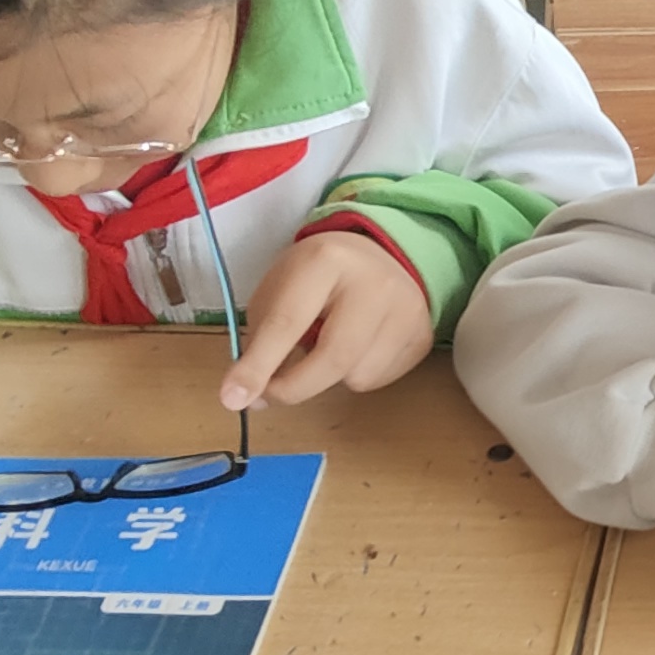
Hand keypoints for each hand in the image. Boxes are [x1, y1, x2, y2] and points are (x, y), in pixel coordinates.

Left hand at [224, 230, 433, 408]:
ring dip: (330, 377)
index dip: (257, 366)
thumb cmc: (318, 275)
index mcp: (326, 261)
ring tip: (329, 344)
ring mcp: (405, 310)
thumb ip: (263, 339)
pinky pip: (379, 381)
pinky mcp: (421, 336)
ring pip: (356, 377)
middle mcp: (373, 283)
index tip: (233, 398)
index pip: (287, 322)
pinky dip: (356, 374)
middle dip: (293, 388)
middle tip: (270, 394)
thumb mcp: (281, 289)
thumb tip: (253, 397)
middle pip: (331, 359)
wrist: (381, 256)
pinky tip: (356, 347)